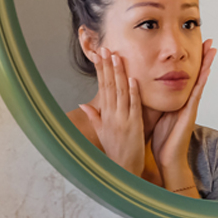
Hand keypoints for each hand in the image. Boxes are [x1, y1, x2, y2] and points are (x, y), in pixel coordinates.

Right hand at [79, 47, 144, 175]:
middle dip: (108, 66)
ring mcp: (123, 119)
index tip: (101, 55)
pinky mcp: (134, 124)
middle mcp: (112, 115)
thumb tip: (83, 103)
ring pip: (120, 92)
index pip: (102, 87)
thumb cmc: (114, 150)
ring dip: (119, 74)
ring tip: (117, 57)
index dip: (101, 70)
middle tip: (107, 49)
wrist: (123, 169)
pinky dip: (132, 91)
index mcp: (105, 115)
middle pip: (109, 86)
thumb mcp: (101, 132)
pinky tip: (132, 78)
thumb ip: (94, 116)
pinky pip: (133, 105)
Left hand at [151, 39, 216, 190]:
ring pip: (200, 81)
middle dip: (203, 58)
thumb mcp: (157, 115)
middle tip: (208, 41)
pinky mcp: (190, 114)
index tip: (195, 46)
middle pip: (197, 75)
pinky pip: (197, 94)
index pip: (187, 76)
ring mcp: (191, 107)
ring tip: (212, 49)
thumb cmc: (162, 140)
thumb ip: (156, 102)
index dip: (192, 61)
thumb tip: (144, 88)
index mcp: (179, 101)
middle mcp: (187, 101)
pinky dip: (202, 82)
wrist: (168, 159)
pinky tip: (206, 71)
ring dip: (206, 64)